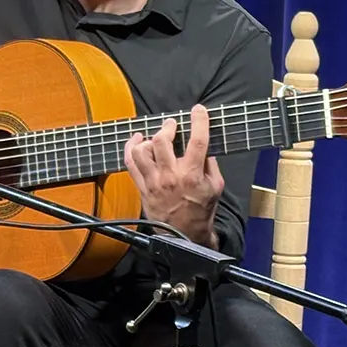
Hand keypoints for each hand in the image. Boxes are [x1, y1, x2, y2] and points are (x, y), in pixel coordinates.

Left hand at [122, 104, 222, 246]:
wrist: (184, 236)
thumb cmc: (201, 211)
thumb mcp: (216, 187)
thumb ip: (210, 164)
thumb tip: (203, 146)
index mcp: (192, 175)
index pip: (197, 141)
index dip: (199, 121)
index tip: (199, 110)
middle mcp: (170, 176)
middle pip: (162, 141)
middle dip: (167, 127)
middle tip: (172, 124)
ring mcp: (153, 181)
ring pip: (142, 151)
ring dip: (148, 139)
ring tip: (155, 136)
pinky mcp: (142, 187)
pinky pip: (129, 163)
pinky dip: (130, 148)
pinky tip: (136, 141)